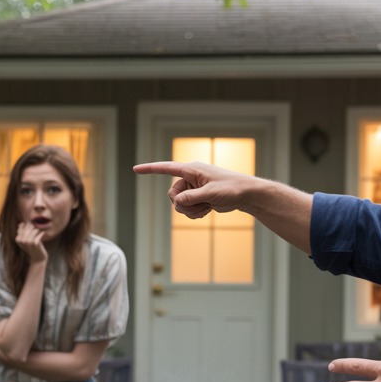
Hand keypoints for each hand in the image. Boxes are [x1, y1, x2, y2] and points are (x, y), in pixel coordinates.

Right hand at [15, 222, 47, 262]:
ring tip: (38, 233)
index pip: (22, 225)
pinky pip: (40, 233)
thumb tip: (21, 223)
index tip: (31, 228)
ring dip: (38, 230)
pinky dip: (42, 233)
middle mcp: (21, 240)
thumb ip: (22, 232)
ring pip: (34, 229)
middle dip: (33, 227)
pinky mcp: (35, 243)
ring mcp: (28, 241)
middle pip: (28, 226)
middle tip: (36, 230)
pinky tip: (43, 234)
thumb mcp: (25, 241)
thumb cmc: (32, 248)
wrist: (37, 258)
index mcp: (17, 239)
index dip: (28, 225)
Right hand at [133, 161, 255, 219]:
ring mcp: (194, 188)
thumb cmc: (231, 189)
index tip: (135, 169)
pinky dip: (195, 212)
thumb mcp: (210, 193)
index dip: (150, 169)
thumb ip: (191, 197)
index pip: (166, 168)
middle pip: (172, 194)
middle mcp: (190, 177)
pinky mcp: (198, 197)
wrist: (245, 194)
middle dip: (183, 204)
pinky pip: (187, 208)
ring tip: (206, 207)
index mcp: (191, 170)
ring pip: (179, 204)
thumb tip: (176, 202)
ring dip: (191, 210)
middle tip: (199, 204)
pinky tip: (208, 210)